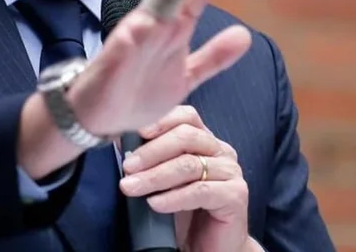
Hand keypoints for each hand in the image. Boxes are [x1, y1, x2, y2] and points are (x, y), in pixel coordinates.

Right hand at [69, 0, 251, 136]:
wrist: (97, 117)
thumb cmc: (139, 91)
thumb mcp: (186, 77)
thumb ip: (213, 57)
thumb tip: (245, 35)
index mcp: (174, 30)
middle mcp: (156, 28)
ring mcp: (133, 42)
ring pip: (153, 12)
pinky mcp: (113, 60)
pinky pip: (123, 44)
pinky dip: (133, 33)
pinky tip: (142, 24)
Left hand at [119, 106, 249, 251]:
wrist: (209, 249)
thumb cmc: (186, 214)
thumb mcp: (165, 182)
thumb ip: (151, 161)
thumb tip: (120, 142)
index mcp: (207, 141)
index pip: (187, 117)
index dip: (162, 120)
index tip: (137, 132)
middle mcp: (222, 151)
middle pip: (186, 138)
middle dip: (152, 152)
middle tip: (127, 168)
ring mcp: (231, 172)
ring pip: (189, 165)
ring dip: (155, 176)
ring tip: (131, 188)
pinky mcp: (235, 195)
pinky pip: (200, 190)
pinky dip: (174, 197)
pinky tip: (155, 204)